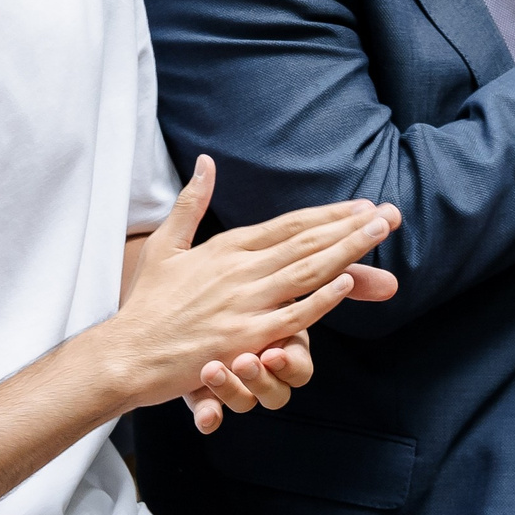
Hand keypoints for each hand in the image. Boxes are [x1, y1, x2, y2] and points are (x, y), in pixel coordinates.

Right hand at [107, 156, 400, 432]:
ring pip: (307, 270)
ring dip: (348, 250)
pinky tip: (349, 281)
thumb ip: (190, 203)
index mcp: (227, 248)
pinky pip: (292, 314)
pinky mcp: (244, 336)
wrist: (125, 352)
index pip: (289, 225)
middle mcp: (240, 269)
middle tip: (390, 213)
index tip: (362, 206)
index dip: (329, 215)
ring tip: (380, 233)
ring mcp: (244, 303)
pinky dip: (322, 297)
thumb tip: (204, 162)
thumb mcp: (166, 245)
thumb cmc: (147, 304)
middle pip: (306, 241)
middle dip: (352, 226)